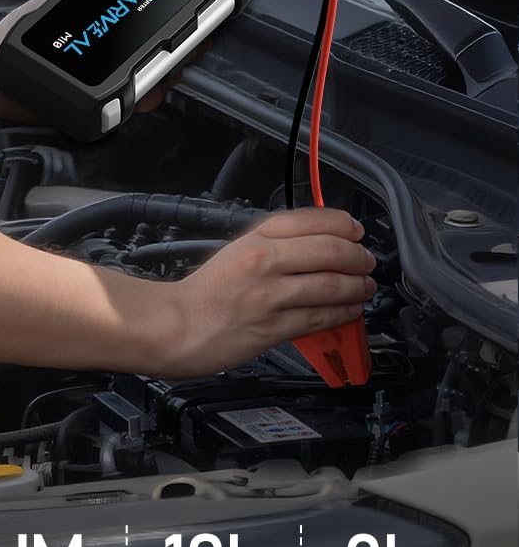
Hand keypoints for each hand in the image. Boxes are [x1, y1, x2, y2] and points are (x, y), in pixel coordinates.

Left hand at [0, 0, 190, 122]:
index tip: (198, 16)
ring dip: (168, 75)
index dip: (179, 24)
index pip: (150, 28)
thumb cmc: (16, 36)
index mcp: (107, 34)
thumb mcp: (56, 0)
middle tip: (192, 45)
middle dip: (184, 51)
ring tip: (170, 66)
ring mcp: (108, 84)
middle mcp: (111, 60)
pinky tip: (147, 91)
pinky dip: (146, 99)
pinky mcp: (100, 109)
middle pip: (162, 57)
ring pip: (155, 84)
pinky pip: (132, 107)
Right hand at [156, 208, 375, 377]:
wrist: (178, 326)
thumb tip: (317, 243)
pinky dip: (344, 313)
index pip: (310, 219)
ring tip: (366, 286)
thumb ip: (273, 245)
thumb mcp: (236, 252)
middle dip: (358, 256)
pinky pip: (321, 317)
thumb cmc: (205, 292)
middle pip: (329, 250)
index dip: (342, 223)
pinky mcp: (275, 326)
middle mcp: (265, 260)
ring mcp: (271, 294)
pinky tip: (352, 311)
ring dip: (358, 286)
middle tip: (367, 261)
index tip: (355, 230)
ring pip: (331, 284)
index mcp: (255, 237)